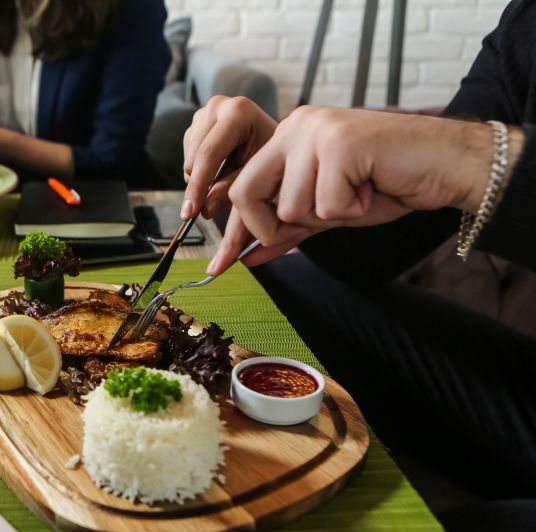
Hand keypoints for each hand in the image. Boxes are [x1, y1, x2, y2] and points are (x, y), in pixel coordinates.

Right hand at [181, 95, 277, 220]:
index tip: (189, 213)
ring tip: (221, 184)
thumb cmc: (271, 156)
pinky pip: (186, 154)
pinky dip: (197, 170)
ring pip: (187, 158)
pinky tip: (216, 171)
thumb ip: (230, 191)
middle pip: (194, 157)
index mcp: (239, 112)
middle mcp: (218, 105)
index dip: (198, 186)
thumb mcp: (254, 174)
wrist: (275, 139)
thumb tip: (204, 210)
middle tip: (202, 210)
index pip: (208, 154)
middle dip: (197, 186)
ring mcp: (205, 112)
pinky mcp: (196, 121)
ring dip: (198, 178)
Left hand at [207, 106, 510, 274]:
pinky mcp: (340, 144)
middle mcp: (296, 126)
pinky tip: (373, 187)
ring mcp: (316, 132)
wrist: (447, 166)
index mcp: (288, 137)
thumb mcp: (328, 211)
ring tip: (360, 191)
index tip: (227, 263)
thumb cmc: (389, 184)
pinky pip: (327, 205)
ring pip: (291, 206)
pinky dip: (353, 209)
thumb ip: (288, 229)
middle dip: (274, 226)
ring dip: (329, 214)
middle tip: (321, 218)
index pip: (241, 189)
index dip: (242, 229)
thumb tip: (247, 258)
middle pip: (246, 195)